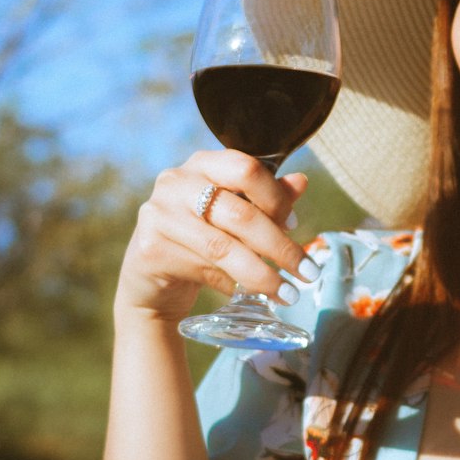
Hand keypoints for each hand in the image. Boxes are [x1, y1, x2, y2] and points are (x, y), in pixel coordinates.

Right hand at [115, 149, 313, 326]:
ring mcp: (160, 215)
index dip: (278, 200)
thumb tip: (302, 182)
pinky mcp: (151, 249)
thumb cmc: (201, 237)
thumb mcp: (234, 214)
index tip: (297, 227)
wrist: (150, 277)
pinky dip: (232, 284)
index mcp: (202, 164)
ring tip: (289, 294)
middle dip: (280, 247)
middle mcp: (176, 182)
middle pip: (241, 214)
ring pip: (224, 248)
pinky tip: (246, 294)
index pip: (247, 169)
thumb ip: (267, 199)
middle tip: (308, 272)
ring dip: (262, 275)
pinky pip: (205, 270)